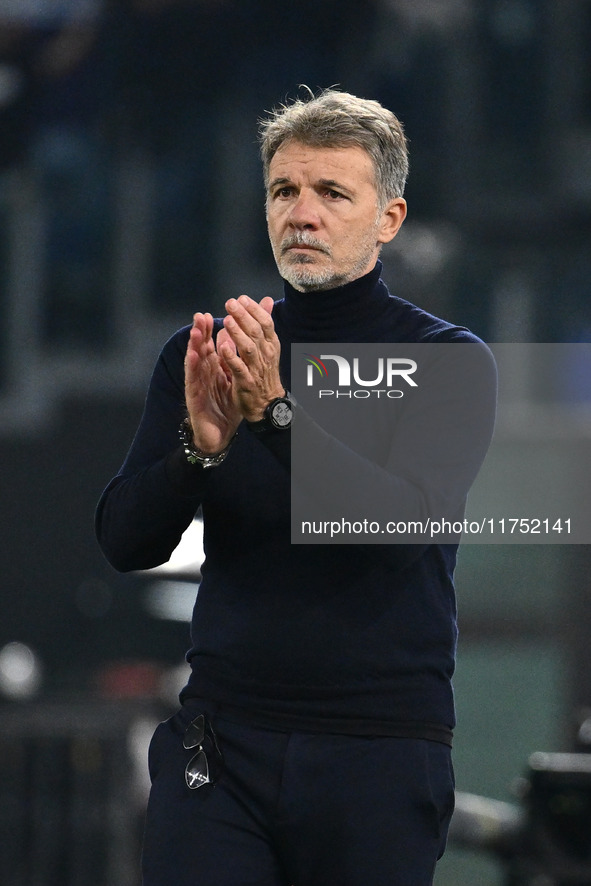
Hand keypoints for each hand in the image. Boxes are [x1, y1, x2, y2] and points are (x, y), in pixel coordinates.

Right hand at [184, 312, 241, 452]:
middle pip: (201, 350)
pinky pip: (193, 380)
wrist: (220, 434)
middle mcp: (204, 374)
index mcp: (214, 369)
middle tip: (201, 315)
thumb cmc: (226, 406)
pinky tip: (193, 355)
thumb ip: (236, 359)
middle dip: (201, 332)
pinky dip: (193, 366)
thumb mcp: (235, 380)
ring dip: (194, 345)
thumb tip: (238, 340)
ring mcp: (198, 385)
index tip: (211, 313)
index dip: (211, 331)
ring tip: (196, 330)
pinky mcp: (194, 397)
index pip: (212, 346)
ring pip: (195, 362)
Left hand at [217, 295, 283, 421]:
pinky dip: (232, 358)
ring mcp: (257, 369)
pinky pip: (240, 369)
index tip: (242, 299)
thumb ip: (264, 323)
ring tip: (227, 320)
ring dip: (238, 334)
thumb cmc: (265, 372)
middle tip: (230, 303)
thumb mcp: (268, 346)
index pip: (266, 323)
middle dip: (243, 316)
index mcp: (271, 345)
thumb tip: (267, 300)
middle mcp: (266, 355)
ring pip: (248, 348)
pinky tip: (223, 348)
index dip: (254, 310)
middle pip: (256, 332)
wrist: (268, 404)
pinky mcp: (247, 383)